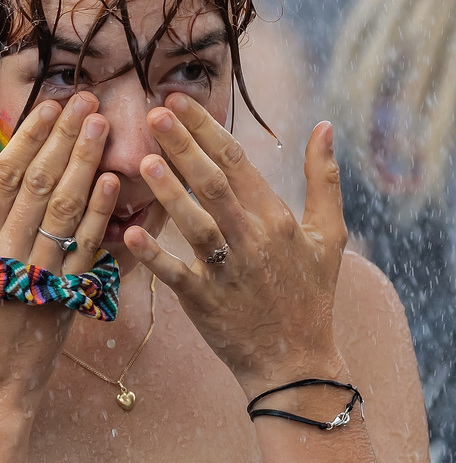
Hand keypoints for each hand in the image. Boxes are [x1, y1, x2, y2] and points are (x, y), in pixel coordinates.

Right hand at [0, 93, 118, 401]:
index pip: (4, 177)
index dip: (29, 137)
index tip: (50, 105)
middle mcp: (4, 254)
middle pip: (41, 184)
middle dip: (65, 138)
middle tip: (88, 101)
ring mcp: (38, 276)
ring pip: (67, 210)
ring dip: (87, 163)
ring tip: (102, 126)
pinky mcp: (65, 297)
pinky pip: (88, 248)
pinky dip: (103, 214)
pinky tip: (115, 181)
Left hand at [124, 93, 346, 396]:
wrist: (296, 362)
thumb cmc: (310, 294)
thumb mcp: (329, 235)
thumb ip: (324, 178)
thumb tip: (324, 125)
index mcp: (277, 218)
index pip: (238, 162)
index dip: (207, 128)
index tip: (178, 100)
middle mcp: (253, 240)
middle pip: (214, 185)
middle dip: (184, 146)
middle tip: (153, 113)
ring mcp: (229, 272)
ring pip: (196, 225)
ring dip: (170, 193)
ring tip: (143, 161)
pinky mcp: (205, 303)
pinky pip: (177, 275)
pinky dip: (156, 255)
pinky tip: (133, 232)